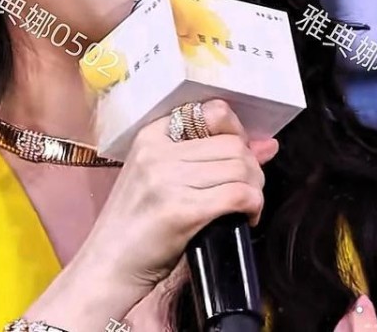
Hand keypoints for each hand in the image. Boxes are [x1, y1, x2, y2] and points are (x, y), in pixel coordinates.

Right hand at [81, 99, 278, 298]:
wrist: (108, 264)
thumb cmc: (136, 222)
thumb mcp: (161, 177)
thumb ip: (208, 156)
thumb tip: (268, 145)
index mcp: (152, 135)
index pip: (214, 112)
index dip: (238, 133)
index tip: (240, 156)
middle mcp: (158, 151)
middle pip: (234, 144)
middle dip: (252, 168)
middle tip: (247, 190)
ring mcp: (168, 180)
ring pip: (241, 168)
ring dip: (255, 189)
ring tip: (245, 206)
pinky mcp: (182, 211)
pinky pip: (238, 195)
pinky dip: (253, 207)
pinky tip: (245, 219)